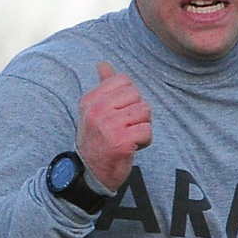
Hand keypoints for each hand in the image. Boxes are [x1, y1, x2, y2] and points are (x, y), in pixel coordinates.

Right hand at [76, 61, 151, 190]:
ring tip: (128, 138)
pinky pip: (147, 131)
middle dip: (138, 113)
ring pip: (145, 112)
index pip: (125, 81)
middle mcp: (97, 110)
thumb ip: (102, 87)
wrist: (90, 174)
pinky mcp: (121, 142)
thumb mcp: (94, 111)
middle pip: (137, 96)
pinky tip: (132, 148)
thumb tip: (103, 63)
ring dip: (142, 127)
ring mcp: (108, 126)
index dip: (130, 98)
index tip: (120, 114)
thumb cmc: (97, 141)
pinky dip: (145, 141)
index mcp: (91, 100)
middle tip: (125, 129)